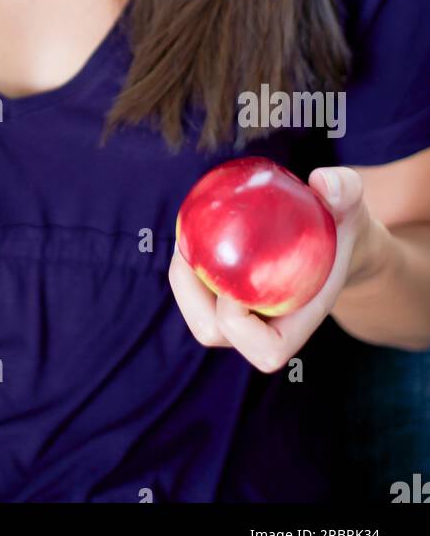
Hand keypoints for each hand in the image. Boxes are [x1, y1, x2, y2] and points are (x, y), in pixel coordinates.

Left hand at [168, 166, 377, 372]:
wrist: (334, 233)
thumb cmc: (342, 221)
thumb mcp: (351, 201)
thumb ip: (345, 188)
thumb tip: (324, 184)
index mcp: (299, 322)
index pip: (265, 350)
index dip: (239, 324)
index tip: (235, 276)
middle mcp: (267, 326)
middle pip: (213, 334)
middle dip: (193, 298)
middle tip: (192, 248)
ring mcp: (244, 315)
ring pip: (197, 317)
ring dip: (183, 284)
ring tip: (185, 238)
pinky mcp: (225, 297)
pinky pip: (194, 292)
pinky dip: (185, 269)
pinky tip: (188, 232)